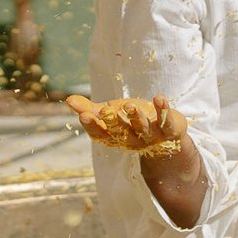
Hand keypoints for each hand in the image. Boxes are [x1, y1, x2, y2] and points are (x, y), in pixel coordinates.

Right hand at [65, 94, 186, 157]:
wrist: (165, 132)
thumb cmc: (132, 121)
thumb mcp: (110, 114)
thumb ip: (89, 109)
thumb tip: (68, 100)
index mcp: (115, 137)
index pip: (101, 134)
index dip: (92, 127)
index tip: (84, 116)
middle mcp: (132, 139)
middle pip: (121, 131)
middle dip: (114, 122)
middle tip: (106, 111)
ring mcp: (151, 136)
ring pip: (143, 128)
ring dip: (137, 117)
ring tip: (130, 106)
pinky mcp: (169, 130)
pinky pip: (167, 121)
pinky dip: (163, 110)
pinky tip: (159, 98)